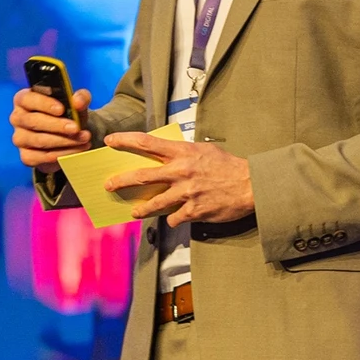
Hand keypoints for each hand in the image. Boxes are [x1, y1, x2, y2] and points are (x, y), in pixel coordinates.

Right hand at [11, 86, 92, 168]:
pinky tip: (77, 150)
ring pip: (39, 140)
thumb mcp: (76, 104)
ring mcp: (20, 138)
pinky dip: (62, 154)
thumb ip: (81, 98)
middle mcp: (18, 118)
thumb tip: (77, 102)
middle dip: (57, 125)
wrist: (69, 137)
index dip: (44, 104)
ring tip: (84, 139)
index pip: (27, 99)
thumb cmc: (68, 115)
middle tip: (76, 128)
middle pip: (33, 121)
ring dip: (64, 141)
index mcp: (24, 99)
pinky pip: (42, 157)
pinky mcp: (26, 156)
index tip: (61, 109)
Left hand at [103, 132, 254, 226]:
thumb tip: (166, 156)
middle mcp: (181, 171)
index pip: (147, 142)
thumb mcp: (205, 150)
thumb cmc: (228, 166)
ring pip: (154, 203)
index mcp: (183, 152)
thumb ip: (183, 153)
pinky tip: (177, 217)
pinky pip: (174, 218)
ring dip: (141, 209)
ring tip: (135, 212)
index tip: (110, 141)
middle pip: (141, 176)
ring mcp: (186, 192)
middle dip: (121, 181)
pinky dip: (173, 218)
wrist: (251, 185)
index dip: (125, 140)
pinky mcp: (193, 211)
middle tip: (109, 185)